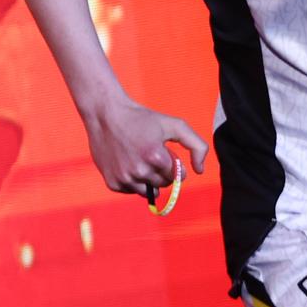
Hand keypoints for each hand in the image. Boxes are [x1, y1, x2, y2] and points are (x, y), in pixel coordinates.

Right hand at [82, 93, 208, 198]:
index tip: (166, 153)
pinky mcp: (112, 183)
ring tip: (142, 160)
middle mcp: (139, 171)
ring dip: (149, 179)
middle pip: (163, 184)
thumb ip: (196, 146)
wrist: (106, 115)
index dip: (174, 165)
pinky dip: (134, 181)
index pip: (176, 175)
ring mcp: (124, 178)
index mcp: (155, 157)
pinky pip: (132, 191)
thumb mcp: (175, 125)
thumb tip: (199, 170)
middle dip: (163, 172)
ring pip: (148, 191)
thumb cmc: (143, 119)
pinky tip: (129, 164)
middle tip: (153, 155)